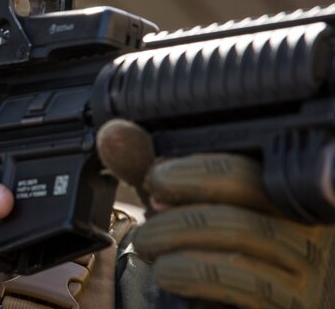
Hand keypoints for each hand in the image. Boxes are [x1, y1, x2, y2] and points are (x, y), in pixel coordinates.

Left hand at [97, 119, 334, 308]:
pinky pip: (250, 281)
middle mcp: (308, 219)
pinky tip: (167, 272)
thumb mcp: (176, 205)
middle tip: (150, 206)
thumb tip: (115, 134)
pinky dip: (195, 272)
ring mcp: (311, 264)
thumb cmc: (203, 250)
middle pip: (250, 185)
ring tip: (148, 243)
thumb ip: (151, 169)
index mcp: (281, 185)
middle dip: (186, 191)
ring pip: (244, 231)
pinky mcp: (298, 304)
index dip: (198, 165)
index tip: (156, 176)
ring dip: (179, 233)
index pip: (248, 156)